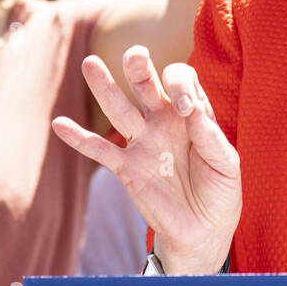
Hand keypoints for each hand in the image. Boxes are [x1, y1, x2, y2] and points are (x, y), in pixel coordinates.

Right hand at [52, 45, 240, 274]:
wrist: (204, 231)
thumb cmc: (220, 191)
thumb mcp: (226, 164)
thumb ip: (211, 138)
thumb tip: (193, 111)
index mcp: (191, 113)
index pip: (181, 80)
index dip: (181, 86)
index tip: (187, 109)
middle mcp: (164, 121)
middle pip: (147, 86)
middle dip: (140, 70)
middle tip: (136, 55)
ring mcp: (143, 143)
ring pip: (120, 110)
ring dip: (105, 87)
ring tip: (90, 63)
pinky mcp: (127, 168)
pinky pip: (100, 150)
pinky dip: (79, 138)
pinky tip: (60, 123)